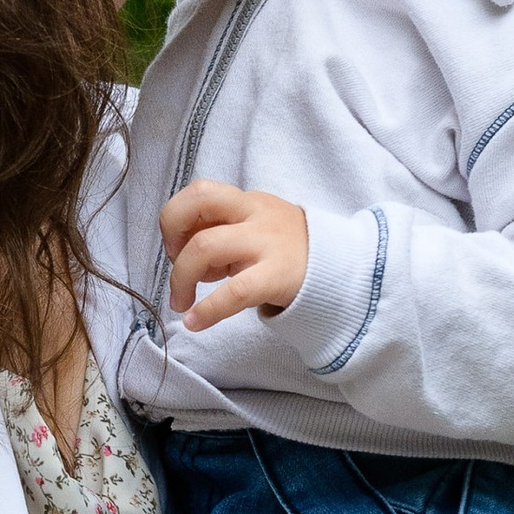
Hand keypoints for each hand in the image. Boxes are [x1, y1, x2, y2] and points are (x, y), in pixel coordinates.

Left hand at [162, 179, 310, 325]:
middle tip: (175, 264)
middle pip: (199, 200)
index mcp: (247, 202)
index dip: (176, 218)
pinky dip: (206, 310)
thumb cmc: (288, 252)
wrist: (342, 269)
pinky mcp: (276, 276)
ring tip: (182, 302)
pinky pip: (234, 291)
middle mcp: (255, 214)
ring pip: (206, 246)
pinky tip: (194, 322)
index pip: (200, 191)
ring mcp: (266, 243)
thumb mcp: (256, 229)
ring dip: (181, 277)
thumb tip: (181, 254)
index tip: (176, 246)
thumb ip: (221, 232)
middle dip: (171, 234)